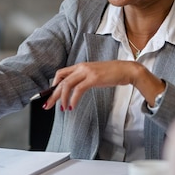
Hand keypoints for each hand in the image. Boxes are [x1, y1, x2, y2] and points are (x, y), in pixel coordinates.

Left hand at [44, 61, 159, 110]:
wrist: (127, 70)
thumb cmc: (112, 73)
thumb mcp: (94, 74)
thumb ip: (84, 78)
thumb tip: (74, 89)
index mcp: (80, 66)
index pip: (60, 74)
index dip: (53, 85)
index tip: (50, 96)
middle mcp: (81, 67)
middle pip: (60, 80)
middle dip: (53, 95)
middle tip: (47, 105)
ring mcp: (87, 72)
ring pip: (67, 85)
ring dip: (62, 98)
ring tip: (62, 109)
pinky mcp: (93, 78)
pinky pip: (78, 90)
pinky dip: (73, 99)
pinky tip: (72, 106)